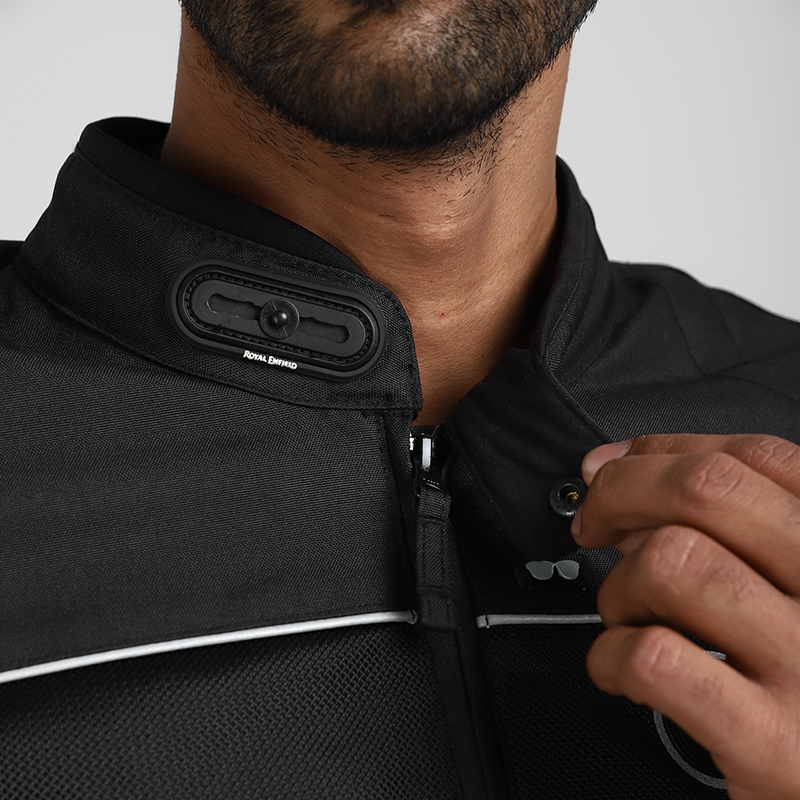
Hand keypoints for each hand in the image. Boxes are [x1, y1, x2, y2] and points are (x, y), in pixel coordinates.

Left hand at [571, 434, 799, 799]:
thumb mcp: (791, 578)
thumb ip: (724, 517)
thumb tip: (612, 467)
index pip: (754, 457)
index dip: (661, 451)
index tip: (613, 469)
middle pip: (707, 490)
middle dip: (620, 493)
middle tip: (594, 525)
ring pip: (674, 563)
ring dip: (619, 585)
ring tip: (625, 614)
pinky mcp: (774, 743)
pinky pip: (658, 659)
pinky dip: (612, 654)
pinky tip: (620, 666)